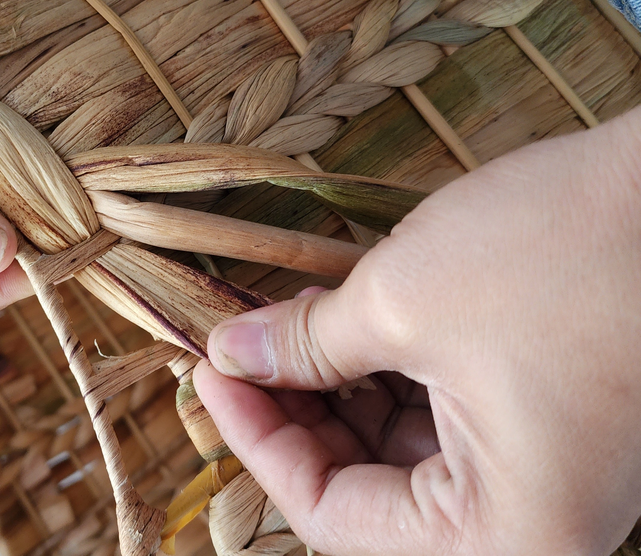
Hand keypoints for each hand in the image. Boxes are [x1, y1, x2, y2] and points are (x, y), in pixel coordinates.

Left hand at [194, 107, 640, 554]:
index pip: (332, 518)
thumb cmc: (565, 248)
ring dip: (332, 388)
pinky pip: (441, 421)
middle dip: (293, 410)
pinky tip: (342, 320)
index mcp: (507, 536)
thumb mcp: (402, 301)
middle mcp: (532, 526)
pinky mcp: (547, 423)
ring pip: (398, 454)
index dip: (256, 440)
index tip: (209, 370)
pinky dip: (384, 374)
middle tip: (240, 343)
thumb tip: (230, 357)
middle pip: (364, 490)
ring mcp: (545, 474)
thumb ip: (303, 345)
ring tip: (287, 320)